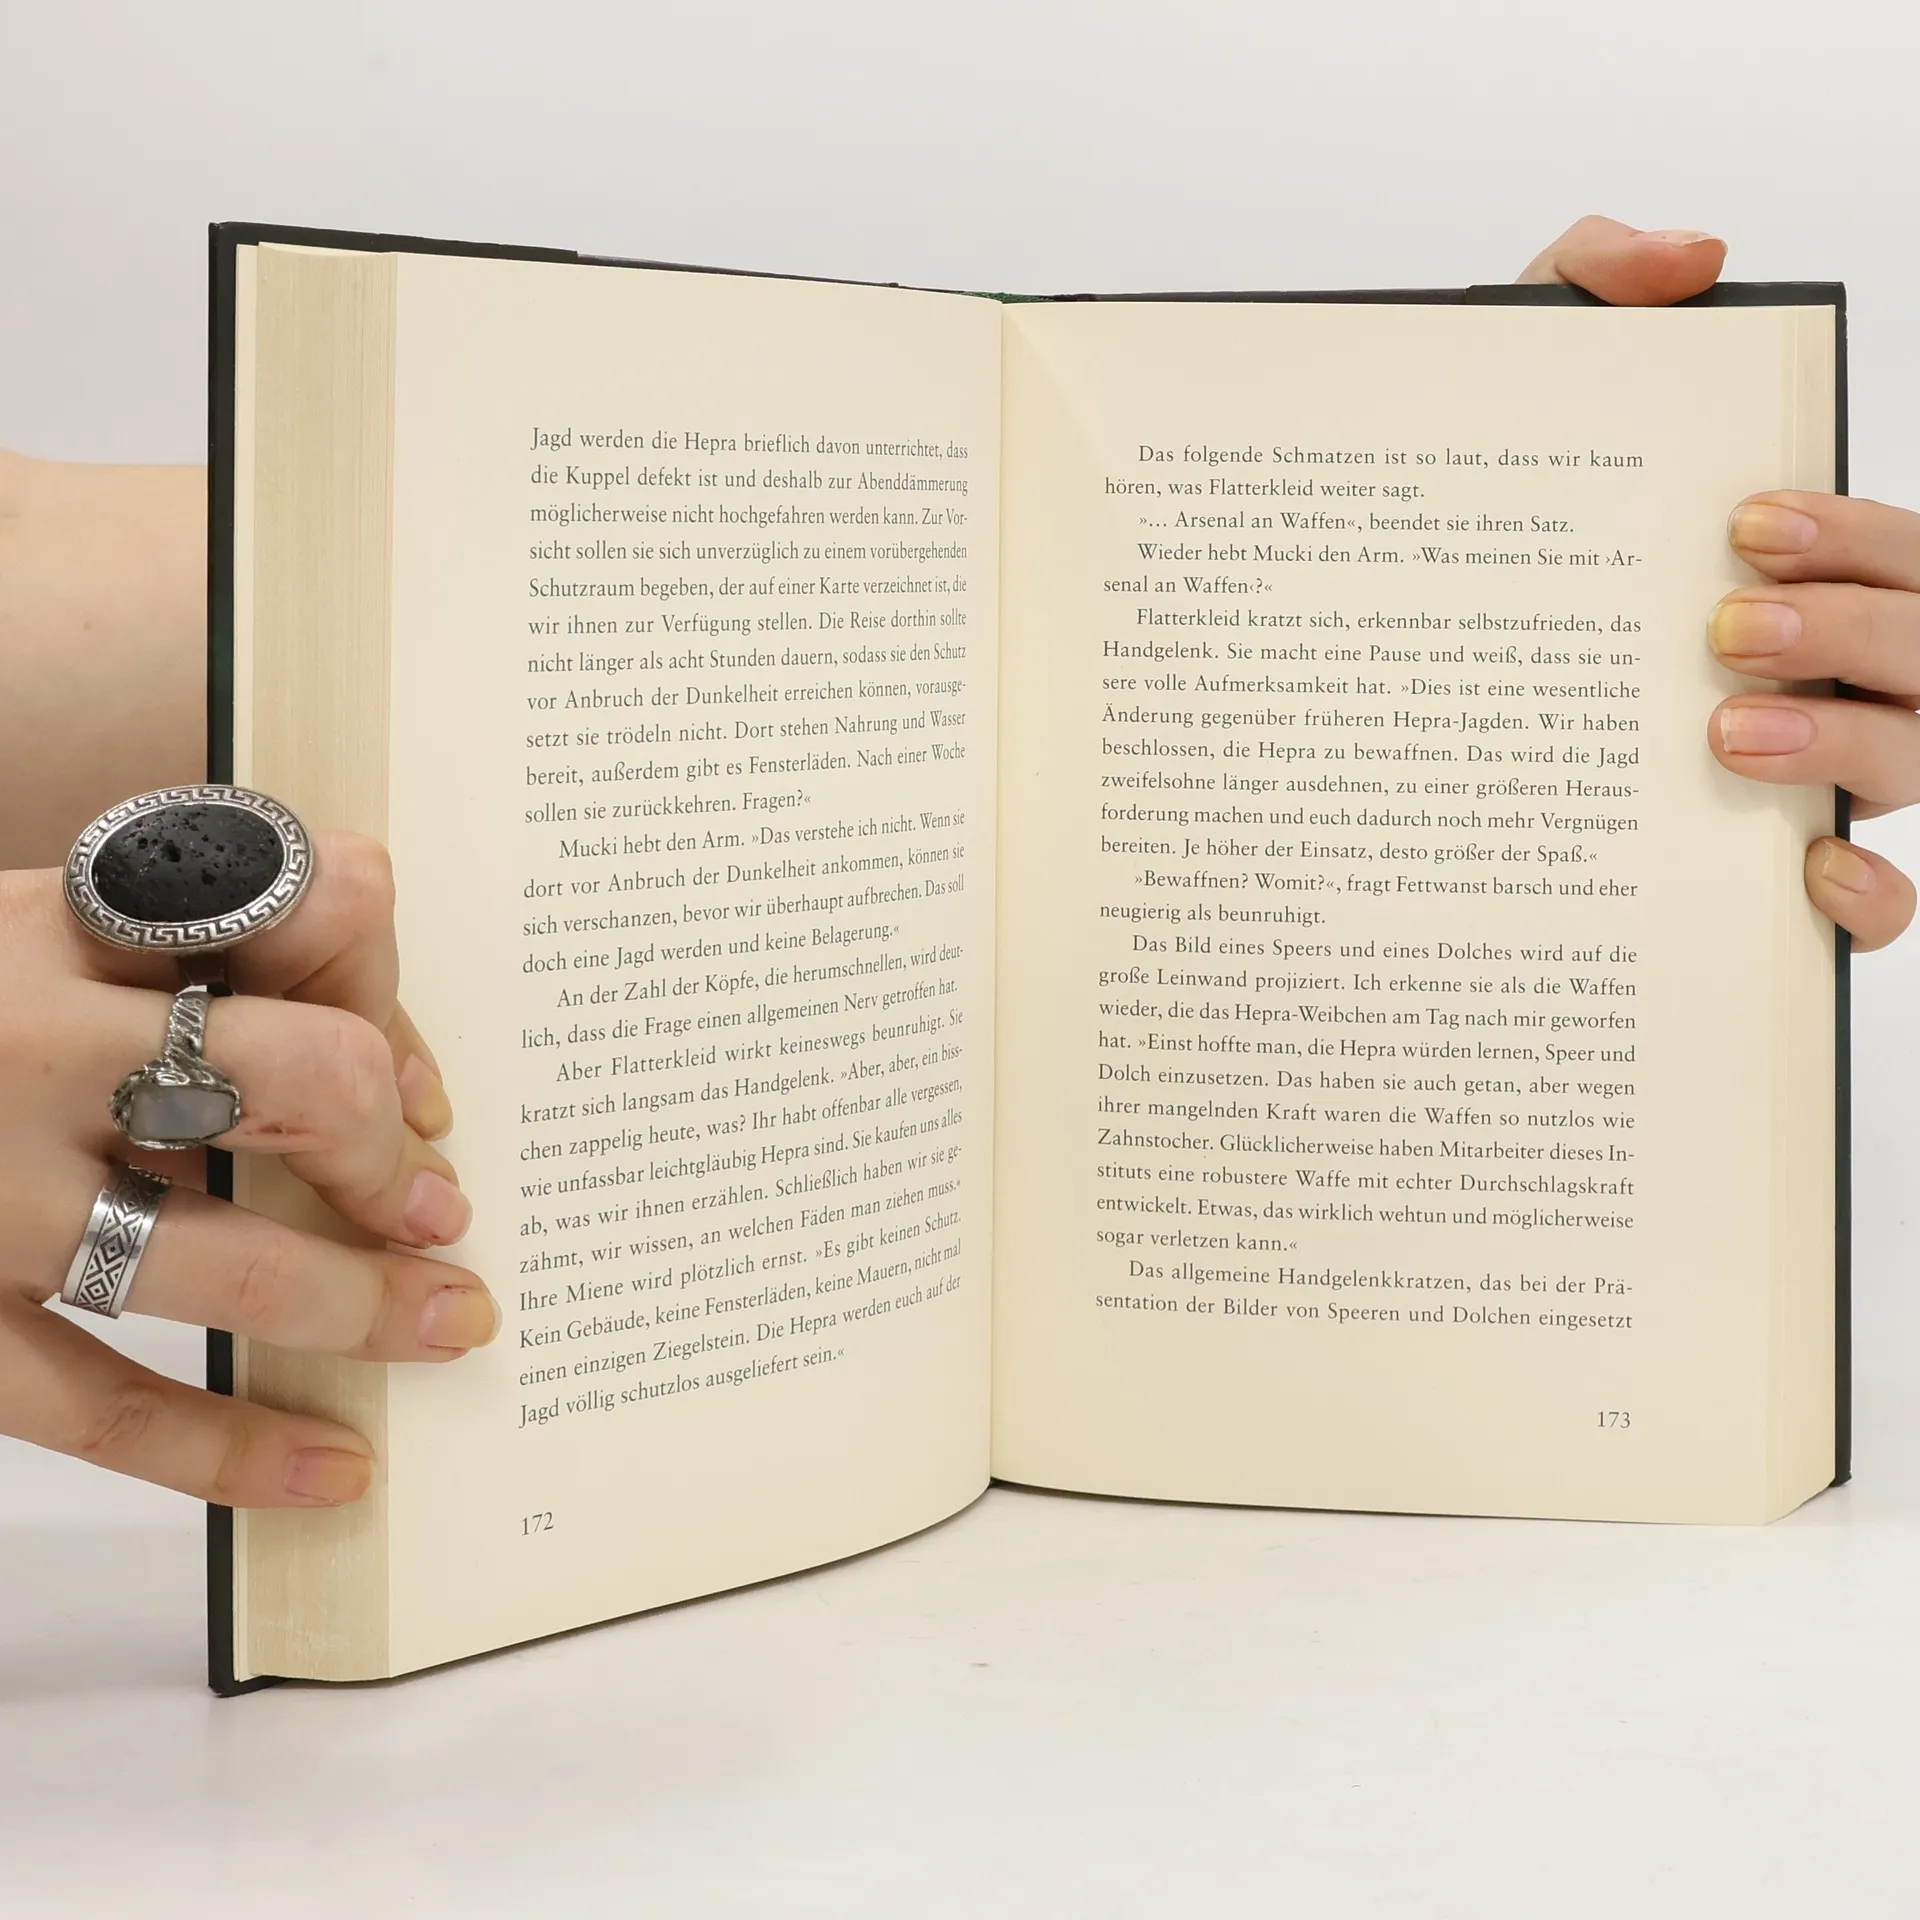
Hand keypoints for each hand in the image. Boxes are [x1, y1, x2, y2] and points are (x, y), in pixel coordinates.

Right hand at [0, 833, 497, 1505]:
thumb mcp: (48, 925)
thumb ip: (203, 947)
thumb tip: (404, 1050)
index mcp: (61, 922)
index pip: (301, 904)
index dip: (383, 988)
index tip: (411, 1077)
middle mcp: (25, 1047)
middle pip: (299, 1080)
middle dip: (390, 1153)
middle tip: (436, 1207)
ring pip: (227, 1263)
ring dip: (363, 1305)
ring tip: (450, 1324)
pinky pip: (104, 1409)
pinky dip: (231, 1450)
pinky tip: (330, 1469)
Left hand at [1520, 215, 1914, 949]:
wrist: (1408, 689)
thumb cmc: (1513, 538)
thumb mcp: (1534, 392)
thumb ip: (1594, 290)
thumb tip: (1689, 257)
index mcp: (1815, 572)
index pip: (1899, 547)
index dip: (1852, 534)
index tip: (1747, 523)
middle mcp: (1845, 668)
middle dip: (1847, 629)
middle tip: (1725, 627)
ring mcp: (1827, 769)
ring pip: (1917, 764)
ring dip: (1845, 746)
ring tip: (1724, 730)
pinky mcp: (1786, 871)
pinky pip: (1883, 900)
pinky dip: (1869, 895)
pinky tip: (1805, 875)